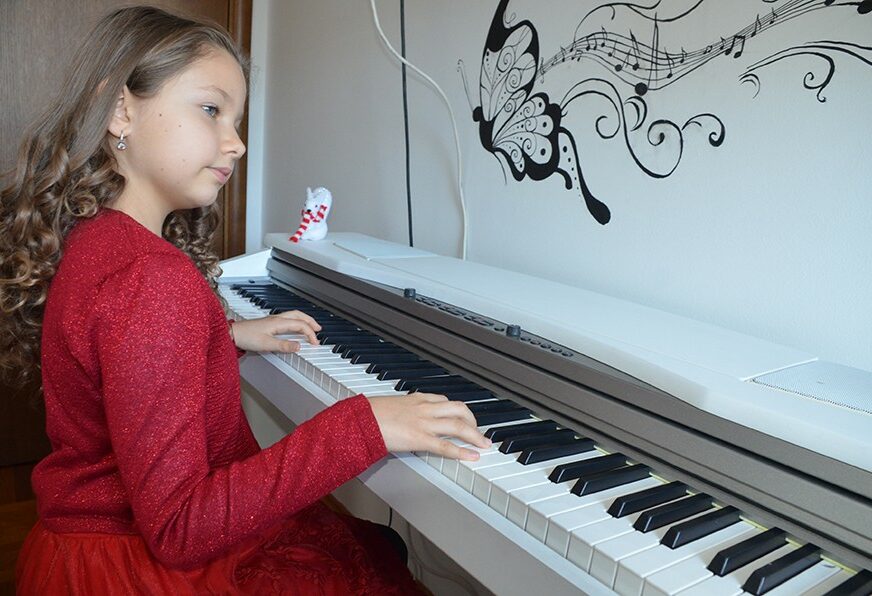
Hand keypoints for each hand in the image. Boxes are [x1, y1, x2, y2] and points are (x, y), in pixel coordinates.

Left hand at [230, 312, 320, 352]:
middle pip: (299, 315)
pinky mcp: (268, 323)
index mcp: (279, 322)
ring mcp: (272, 320)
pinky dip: (295, 321)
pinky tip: (293, 327)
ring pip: (293, 315)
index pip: (300, 325)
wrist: (232, 334)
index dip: (310, 334)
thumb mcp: (267, 344)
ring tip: (309, 327)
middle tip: (318, 329)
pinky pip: (287, 318)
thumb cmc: (246, 337)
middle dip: (310, 321)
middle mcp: (277, 319)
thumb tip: (298, 346)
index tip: (315, 343)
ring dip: (303, 320)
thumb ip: (284, 345)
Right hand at [368, 393, 490, 460]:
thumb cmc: (368, 414)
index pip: (444, 400)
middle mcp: (424, 408)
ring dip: (475, 435)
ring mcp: (423, 423)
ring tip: (484, 444)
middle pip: (458, 409)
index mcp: (416, 399)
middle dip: (473, 420)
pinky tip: (472, 456)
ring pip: (458, 425)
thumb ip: (400, 411)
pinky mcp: (419, 438)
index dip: (458, 410)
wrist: (360, 419)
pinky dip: (462, 451)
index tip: (464, 417)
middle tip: (479, 431)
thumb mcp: (388, 406)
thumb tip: (400, 419)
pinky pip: (446, 445)